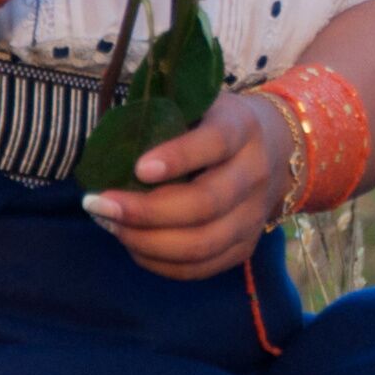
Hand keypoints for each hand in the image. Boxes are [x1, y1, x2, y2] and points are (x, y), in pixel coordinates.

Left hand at [83, 88, 290, 280]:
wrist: (274, 151)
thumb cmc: (213, 124)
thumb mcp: (197, 106)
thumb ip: (162, 119)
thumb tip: (108, 149)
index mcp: (241, 128)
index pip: (215, 143)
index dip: (177, 157)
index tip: (137, 167)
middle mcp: (254, 172)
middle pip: (205, 203)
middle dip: (145, 211)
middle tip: (100, 205)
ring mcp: (254, 215)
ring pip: (201, 244)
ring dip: (147, 242)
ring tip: (111, 227)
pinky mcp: (246, 246)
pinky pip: (201, 268)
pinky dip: (160, 263)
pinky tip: (133, 245)